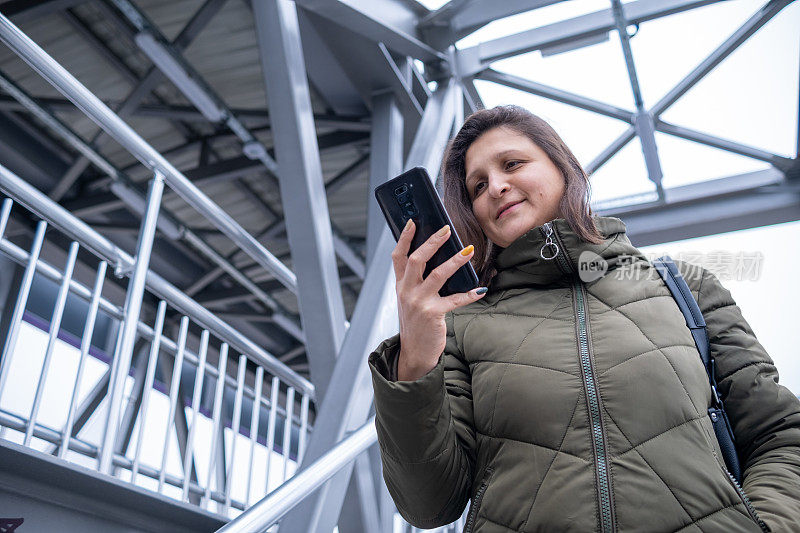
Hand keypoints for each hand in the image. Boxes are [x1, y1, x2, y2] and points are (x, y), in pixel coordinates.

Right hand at [391, 219, 486, 380]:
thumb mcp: (410, 299)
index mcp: (400, 285)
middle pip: (417, 260)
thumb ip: (418, 281)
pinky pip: (454, 300)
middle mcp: (406, 291)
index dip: (405, 237)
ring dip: (455, 261)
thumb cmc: (416, 322)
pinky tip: (479, 290)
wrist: (415, 351)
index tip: (413, 221)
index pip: (399, 256)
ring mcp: (418, 303)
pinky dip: (468, 294)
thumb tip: (439, 259)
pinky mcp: (432, 314)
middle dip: (432, 242)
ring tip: (469, 250)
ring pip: (437, 275)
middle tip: (446, 229)